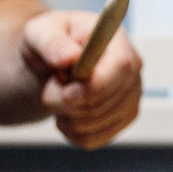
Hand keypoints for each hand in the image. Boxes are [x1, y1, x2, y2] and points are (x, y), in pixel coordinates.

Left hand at [20, 10, 141, 148]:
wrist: (53, 63)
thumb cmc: (49, 42)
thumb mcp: (39, 31)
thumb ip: (51, 42)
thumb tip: (69, 58)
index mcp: (118, 43)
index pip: (122, 68)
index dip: (95, 86)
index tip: (67, 92)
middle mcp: (133, 72)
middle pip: (104, 102)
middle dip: (65, 102)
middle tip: (50, 86)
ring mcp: (131, 99)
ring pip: (94, 125)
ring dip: (65, 116)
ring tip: (58, 96)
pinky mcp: (122, 121)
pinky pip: (91, 140)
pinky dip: (69, 132)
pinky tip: (66, 113)